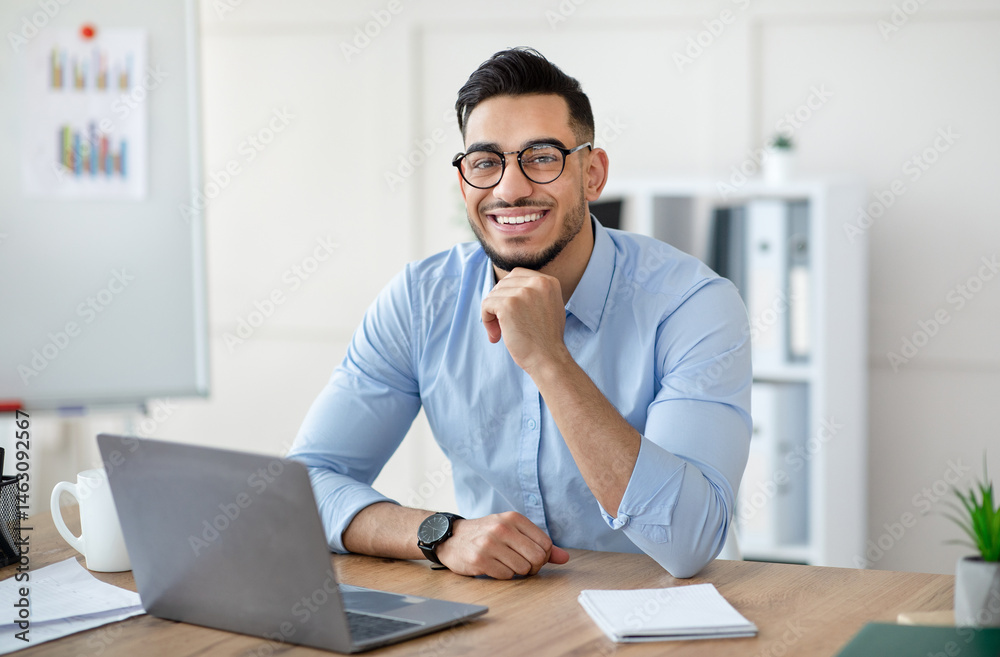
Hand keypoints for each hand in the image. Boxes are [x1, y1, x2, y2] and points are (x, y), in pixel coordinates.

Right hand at [435, 511, 569, 578]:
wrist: (451, 538)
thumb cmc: (486, 535)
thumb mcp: (512, 531)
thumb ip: (539, 543)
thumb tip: (565, 558)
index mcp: (513, 518)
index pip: (545, 544)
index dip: (543, 556)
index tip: (532, 556)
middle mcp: (502, 528)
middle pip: (537, 557)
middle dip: (533, 567)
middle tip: (523, 565)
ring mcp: (489, 544)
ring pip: (522, 569)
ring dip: (517, 572)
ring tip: (506, 564)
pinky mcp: (479, 560)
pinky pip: (506, 576)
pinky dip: (503, 575)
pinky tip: (494, 567)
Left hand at [481, 268, 568, 375]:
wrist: (548, 359)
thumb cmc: (546, 339)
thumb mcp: (549, 306)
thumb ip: (535, 293)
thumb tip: (509, 286)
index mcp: (548, 281)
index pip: (516, 275)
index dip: (508, 293)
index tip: (511, 313)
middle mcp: (538, 282)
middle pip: (503, 284)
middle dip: (499, 303)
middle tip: (502, 326)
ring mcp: (523, 292)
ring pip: (493, 295)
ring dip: (492, 314)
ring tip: (500, 333)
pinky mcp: (508, 304)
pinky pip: (486, 305)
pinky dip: (486, 320)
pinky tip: (495, 336)